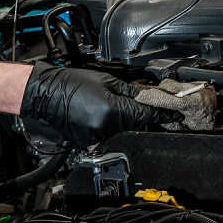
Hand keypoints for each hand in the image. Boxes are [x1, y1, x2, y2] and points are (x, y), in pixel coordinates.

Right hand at [20, 62, 180, 146]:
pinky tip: (100, 113)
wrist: (46, 93)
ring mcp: (96, 136)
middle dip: (145, 116)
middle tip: (153, 107)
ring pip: (122, 130)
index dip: (163, 115)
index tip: (176, 115)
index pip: (146, 116)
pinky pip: (107, 134)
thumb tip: (148, 96)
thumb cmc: (71, 82)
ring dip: (126, 120)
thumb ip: (130, 91)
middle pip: (136, 124)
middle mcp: (105, 127)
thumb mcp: (106, 81)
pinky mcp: (88, 141)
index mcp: (112, 109)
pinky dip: (110, 126)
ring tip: (111, 105)